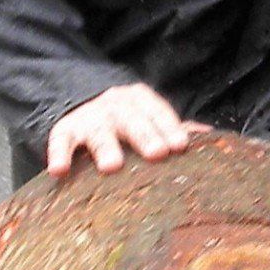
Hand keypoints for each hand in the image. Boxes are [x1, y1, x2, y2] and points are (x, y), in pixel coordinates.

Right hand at [45, 81, 194, 178]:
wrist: (80, 99)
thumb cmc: (126, 118)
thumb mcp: (148, 116)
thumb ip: (173, 127)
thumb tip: (210, 137)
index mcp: (140, 100)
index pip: (158, 111)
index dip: (169, 127)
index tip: (181, 146)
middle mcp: (116, 105)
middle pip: (132, 119)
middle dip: (145, 135)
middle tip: (156, 153)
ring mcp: (90, 117)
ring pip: (99, 131)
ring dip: (106, 147)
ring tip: (112, 166)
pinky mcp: (65, 129)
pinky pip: (60, 140)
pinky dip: (59, 154)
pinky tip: (59, 171)